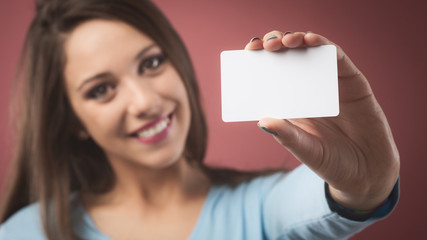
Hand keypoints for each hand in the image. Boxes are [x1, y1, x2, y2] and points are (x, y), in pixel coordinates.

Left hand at [246, 31, 399, 210]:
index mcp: (291, 102)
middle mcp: (307, 88)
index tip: (247, 52)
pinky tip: (310, 40)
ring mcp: (329, 82)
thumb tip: (262, 120)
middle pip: (287, 56)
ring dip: (295, 39)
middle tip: (263, 46)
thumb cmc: (332, 162)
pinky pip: (336, 57)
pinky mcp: (352, 80)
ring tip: (284, 41)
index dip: (259, 60)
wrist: (368, 171)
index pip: (270, 74)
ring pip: (310, 51)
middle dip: (274, 45)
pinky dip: (323, 45)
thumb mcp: (305, 150)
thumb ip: (287, 135)